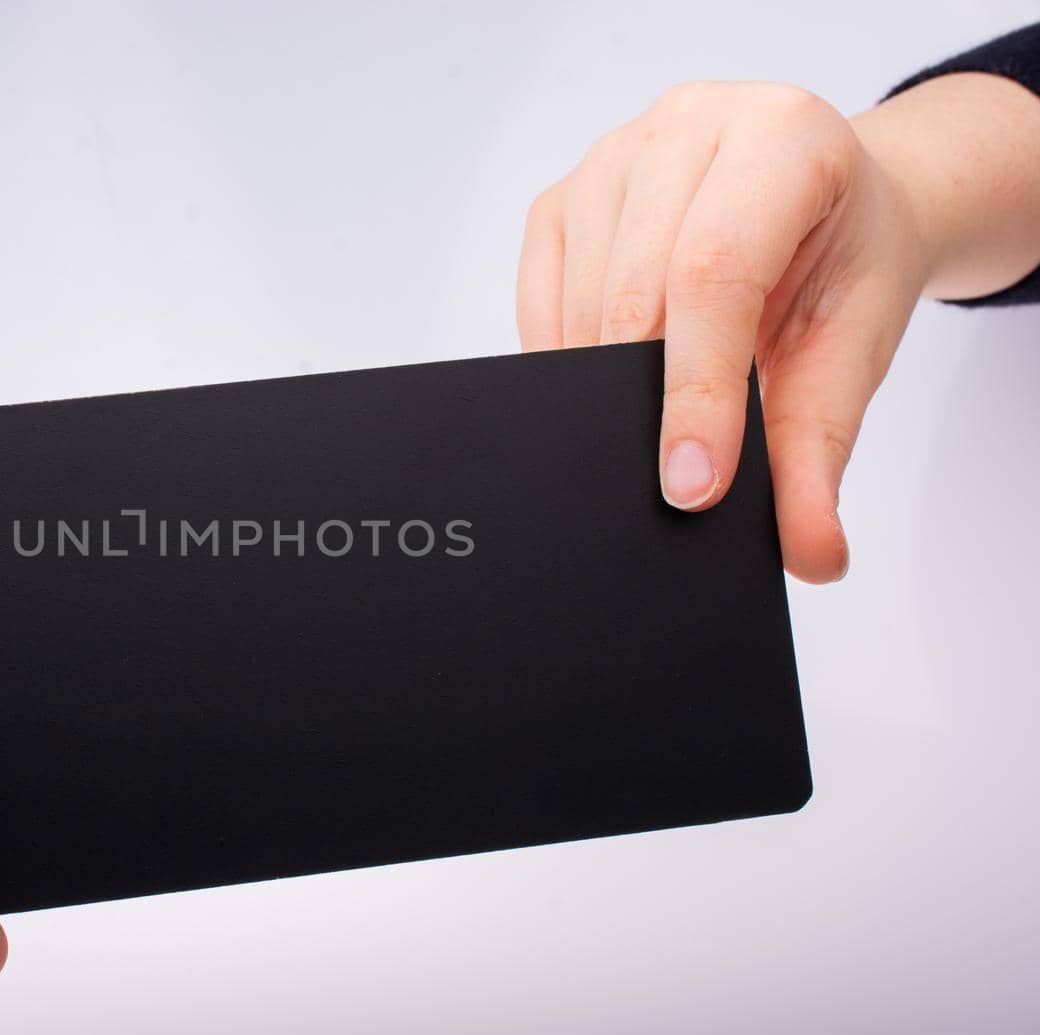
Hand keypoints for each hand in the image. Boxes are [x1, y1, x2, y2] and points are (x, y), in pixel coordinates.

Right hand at [518, 74, 1039, 581]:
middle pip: (634, 290)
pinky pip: (539, 299)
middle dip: (642, 402)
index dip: (695, 388)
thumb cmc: (839, 262)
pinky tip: (611, 375)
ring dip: (605, 382)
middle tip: (670, 482)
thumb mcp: (853, 350)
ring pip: (579, 299)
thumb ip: (823, 452)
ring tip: (655, 413)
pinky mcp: (561, 196)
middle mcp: (690, 124)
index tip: (689, 487)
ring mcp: (613, 154)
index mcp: (783, 138)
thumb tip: (809, 553)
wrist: (828, 201)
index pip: (716, 272)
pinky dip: (566, 358)